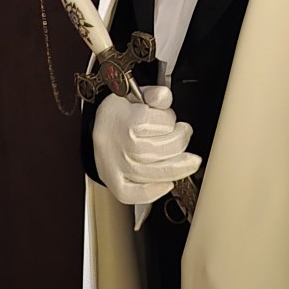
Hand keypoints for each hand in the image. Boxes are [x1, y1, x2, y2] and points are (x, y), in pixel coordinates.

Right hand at [93, 85, 201, 207]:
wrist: (101, 127)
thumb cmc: (122, 113)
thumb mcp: (137, 95)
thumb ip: (154, 94)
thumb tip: (163, 96)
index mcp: (126, 120)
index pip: (160, 124)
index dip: (171, 120)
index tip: (173, 120)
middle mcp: (120, 145)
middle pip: (160, 150)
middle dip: (179, 142)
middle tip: (183, 134)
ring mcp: (117, 166)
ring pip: (153, 173)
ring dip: (177, 167)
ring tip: (187, 160)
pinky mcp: (115, 183)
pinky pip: (133, 194)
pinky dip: (152, 192)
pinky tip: (167, 183)